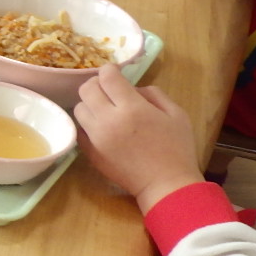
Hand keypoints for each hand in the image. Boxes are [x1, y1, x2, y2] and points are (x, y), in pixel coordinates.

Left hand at [75, 65, 204, 206]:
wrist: (166, 185)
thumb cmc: (177, 149)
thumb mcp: (176, 114)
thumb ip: (153, 94)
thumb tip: (133, 88)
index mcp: (131, 108)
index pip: (107, 77)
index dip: (110, 70)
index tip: (116, 73)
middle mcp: (108, 120)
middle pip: (86, 89)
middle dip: (97, 83)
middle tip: (109, 89)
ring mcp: (96, 137)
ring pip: (79, 108)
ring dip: (90, 104)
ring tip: (105, 109)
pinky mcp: (90, 152)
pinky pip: (79, 129)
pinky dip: (87, 123)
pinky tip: (102, 127)